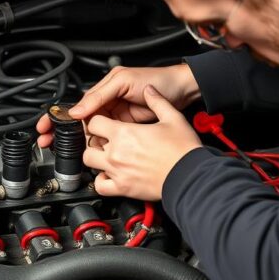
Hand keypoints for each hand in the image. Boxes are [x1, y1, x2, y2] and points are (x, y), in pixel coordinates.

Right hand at [36, 64, 199, 147]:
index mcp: (102, 90)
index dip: (59, 117)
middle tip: (48, 142)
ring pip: (91, 133)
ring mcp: (115, 118)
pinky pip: (106, 139)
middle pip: (78, 121)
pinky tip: (93, 149)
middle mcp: (106, 104)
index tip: (46, 127)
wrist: (182, 92)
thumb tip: (78, 110)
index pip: (75, 105)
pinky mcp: (125, 130)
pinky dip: (98, 145)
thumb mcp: (123, 82)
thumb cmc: (156, 80)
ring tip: (73, 147)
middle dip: (62, 132)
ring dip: (81, 141)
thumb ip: (99, 96)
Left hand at [81, 85, 201, 200]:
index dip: (97, 121)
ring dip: (96, 159)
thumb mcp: (172, 117)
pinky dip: (102, 180)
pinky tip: (111, 175)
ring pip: (90, 163)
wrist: (190, 174)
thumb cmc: (183, 149)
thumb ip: (157, 101)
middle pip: (88, 143)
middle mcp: (116, 152)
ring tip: (108, 156)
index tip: (103, 123)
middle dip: (95, 140)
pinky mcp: (122, 188)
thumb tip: (150, 91)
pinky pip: (100, 185)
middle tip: (106, 140)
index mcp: (124, 133)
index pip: (94, 122)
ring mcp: (117, 171)